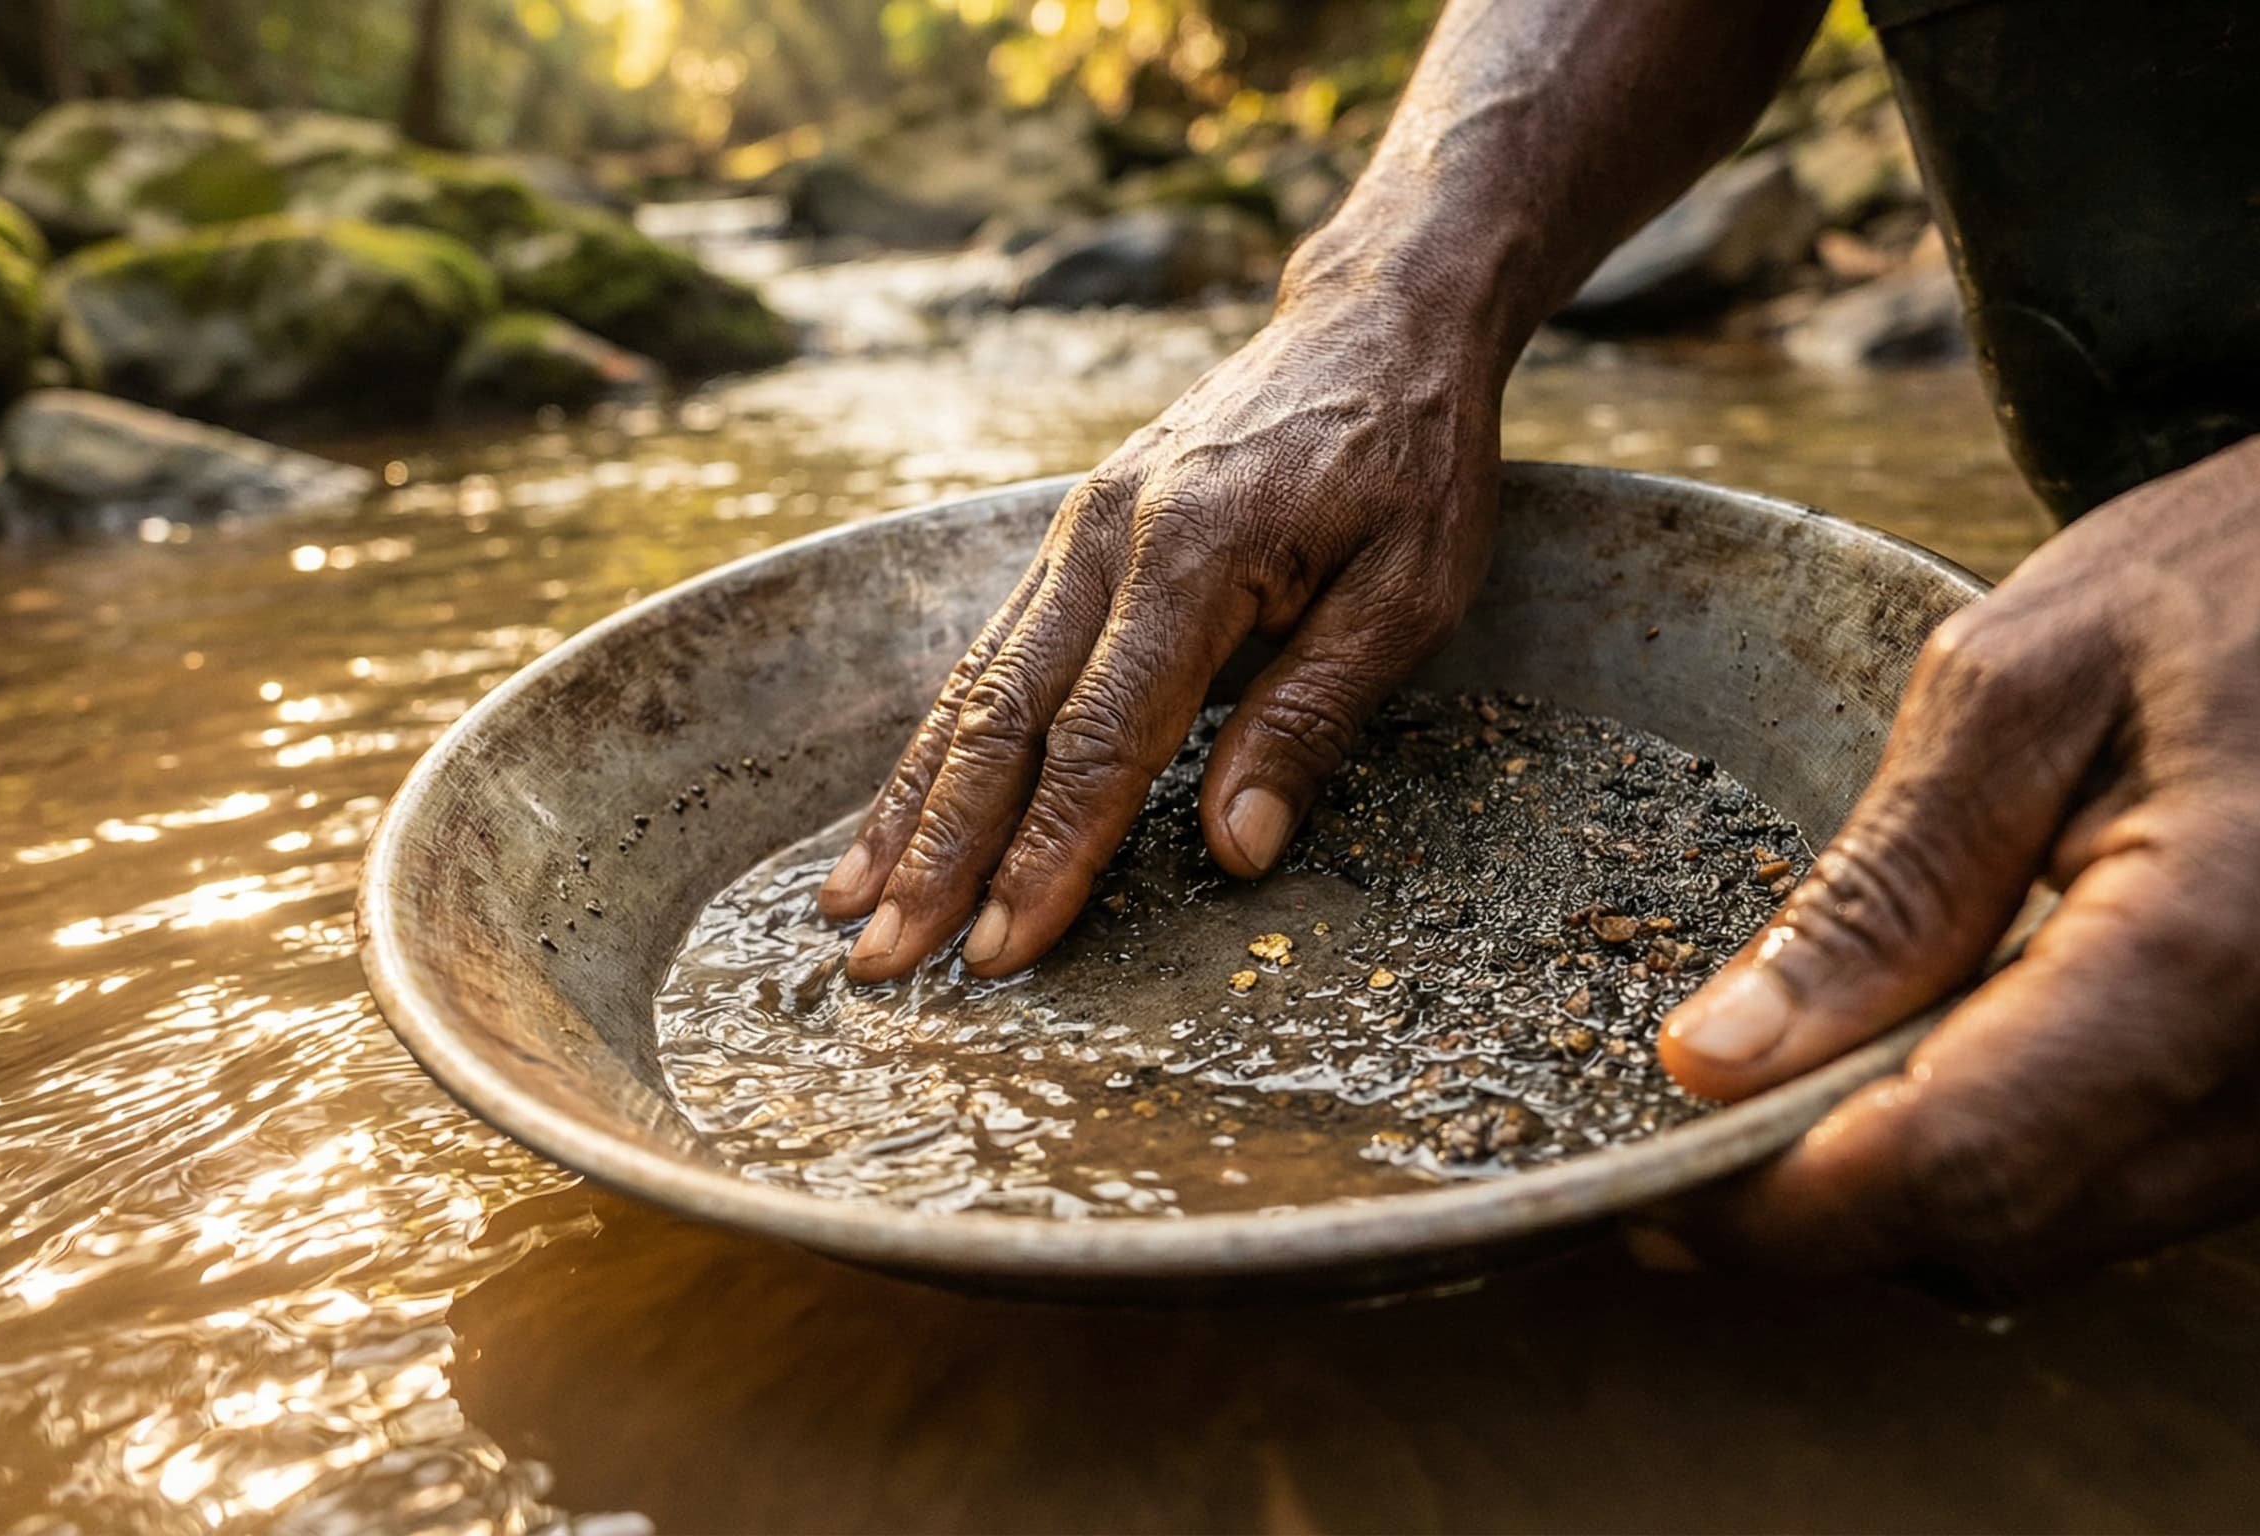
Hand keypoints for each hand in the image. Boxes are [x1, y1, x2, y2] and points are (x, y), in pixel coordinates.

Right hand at [817, 262, 1505, 981]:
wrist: (1374, 322)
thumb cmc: (1412, 458)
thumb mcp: (1410, 592)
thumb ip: (1313, 717)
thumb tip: (1236, 849)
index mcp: (1194, 553)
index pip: (1102, 738)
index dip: (1047, 854)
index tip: (998, 951)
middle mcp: (1105, 541)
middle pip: (1002, 721)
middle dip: (939, 854)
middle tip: (882, 961)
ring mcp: (1073, 535)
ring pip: (970, 689)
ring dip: (909, 808)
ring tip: (847, 907)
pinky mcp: (1069, 540)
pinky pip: (986, 655)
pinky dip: (934, 745)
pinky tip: (899, 812)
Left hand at [1657, 372, 2259, 1295]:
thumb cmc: (2259, 574)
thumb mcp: (2026, 676)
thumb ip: (1878, 884)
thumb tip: (1719, 1058)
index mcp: (2236, 933)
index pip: (1962, 1163)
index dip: (1780, 1208)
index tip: (1652, 1190)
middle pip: (2011, 1237)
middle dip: (1830, 1208)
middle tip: (1701, 1124)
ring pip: (2078, 1235)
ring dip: (1923, 1184)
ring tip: (1814, 1067)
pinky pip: (2151, 1189)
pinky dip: (2024, 1150)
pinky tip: (1954, 1046)